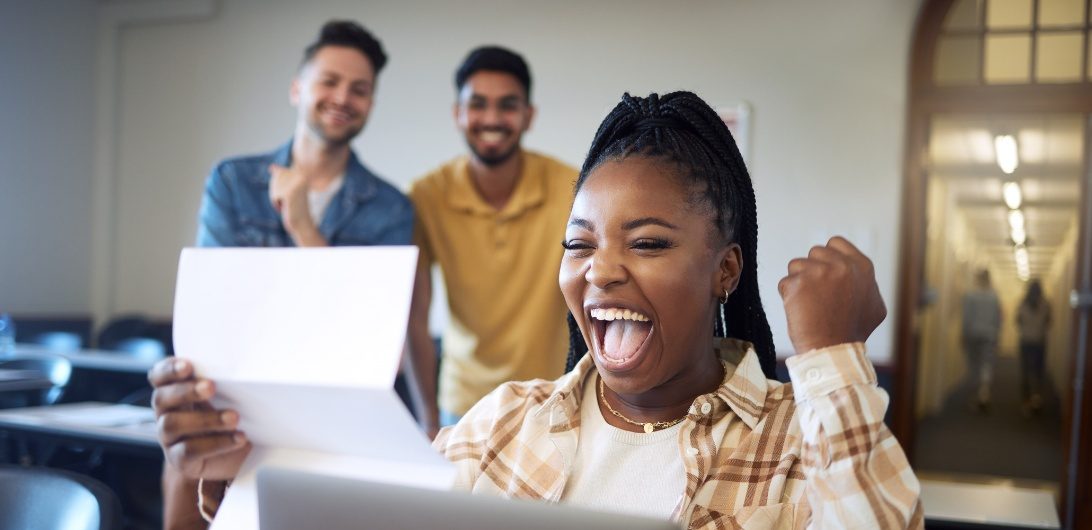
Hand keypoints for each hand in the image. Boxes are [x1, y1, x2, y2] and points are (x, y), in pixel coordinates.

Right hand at [149, 358, 249, 480]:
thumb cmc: (230, 415)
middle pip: (161, 398)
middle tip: (211, 387)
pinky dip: (217, 443)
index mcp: (173, 390)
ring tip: (234, 417)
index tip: (188, 366)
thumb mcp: (228, 396)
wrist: (237, 453)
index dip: (168, 369)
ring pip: (172, 424)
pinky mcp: (179, 460)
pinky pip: (190, 451)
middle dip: (186, 391)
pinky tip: (239, 438)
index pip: (159, 376)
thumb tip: (247, 367)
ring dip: (205, 419)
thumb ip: (225, 382)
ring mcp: (169, 438)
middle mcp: (165, 413)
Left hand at [268, 163, 316, 237]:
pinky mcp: (290, 193)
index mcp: (302, 173)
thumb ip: (281, 175)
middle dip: (276, 191)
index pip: (278, 173)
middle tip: (288, 200)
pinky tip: (286, 207)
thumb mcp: (287, 188)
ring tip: (287, 204)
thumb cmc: (295, 207)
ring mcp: (296, 184)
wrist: (302, 223)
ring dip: (275, 197)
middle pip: (275, 179)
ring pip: (274, 187)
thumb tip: (271, 166)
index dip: (279, 186)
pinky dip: (276, 203)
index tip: (290, 195)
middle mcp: (301, 176)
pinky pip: (274, 196)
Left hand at [777, 236, 885, 353]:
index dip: (827, 256)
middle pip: (815, 252)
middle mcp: (842, 265)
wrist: (833, 350)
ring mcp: (819, 272)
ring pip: (797, 265)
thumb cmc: (852, 332)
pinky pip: (785, 283)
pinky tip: (801, 311)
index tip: (826, 272)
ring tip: (810, 304)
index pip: (836, 242)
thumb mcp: (874, 305)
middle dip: (813, 270)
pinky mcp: (798, 283)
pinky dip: (788, 297)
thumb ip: (865, 283)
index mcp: (862, 266)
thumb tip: (855, 273)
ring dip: (799, 282)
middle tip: (818, 295)